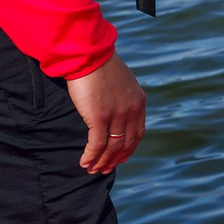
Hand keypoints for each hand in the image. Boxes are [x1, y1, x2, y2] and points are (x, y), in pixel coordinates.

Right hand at [66, 54, 145, 173]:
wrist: (89, 54)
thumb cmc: (100, 64)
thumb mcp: (121, 81)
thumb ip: (122, 96)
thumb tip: (116, 105)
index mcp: (138, 101)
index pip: (138, 132)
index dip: (130, 148)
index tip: (122, 158)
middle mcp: (131, 109)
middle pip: (126, 143)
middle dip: (115, 159)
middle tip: (104, 169)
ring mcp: (116, 114)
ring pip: (112, 147)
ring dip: (102, 161)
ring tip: (92, 169)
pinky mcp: (99, 116)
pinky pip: (97, 144)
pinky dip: (91, 156)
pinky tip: (84, 162)